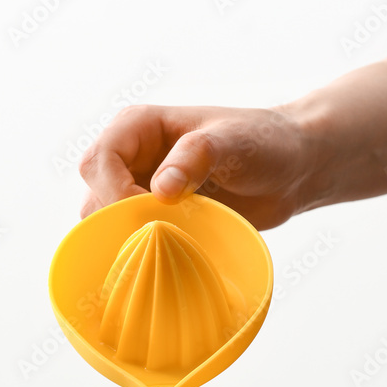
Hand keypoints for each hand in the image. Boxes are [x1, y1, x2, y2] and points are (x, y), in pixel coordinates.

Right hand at [78, 104, 315, 229]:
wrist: (291, 171)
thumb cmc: (264, 144)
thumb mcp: (234, 142)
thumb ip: (196, 157)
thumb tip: (161, 188)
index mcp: (138, 127)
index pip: (100, 161)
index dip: (114, 191)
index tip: (149, 211)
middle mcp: (131, 158)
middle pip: (95, 194)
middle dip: (118, 220)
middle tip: (158, 237)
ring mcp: (140, 190)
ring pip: (106, 222)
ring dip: (129, 239)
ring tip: (167, 247)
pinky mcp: (154, 219)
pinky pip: (130, 240)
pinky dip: (142, 252)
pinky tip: (168, 259)